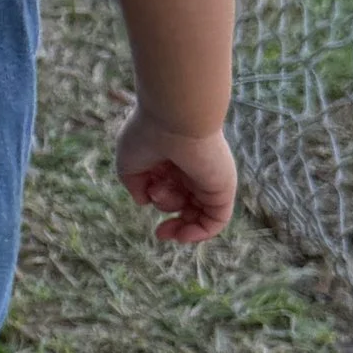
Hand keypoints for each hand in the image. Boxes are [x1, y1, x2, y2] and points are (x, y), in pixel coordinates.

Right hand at [115, 108, 236, 245]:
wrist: (174, 118)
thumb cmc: (148, 134)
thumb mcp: (129, 164)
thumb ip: (135, 185)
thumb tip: (145, 201)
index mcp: (174, 160)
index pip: (173, 188)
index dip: (160, 201)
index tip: (147, 202)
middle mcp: (194, 170)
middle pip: (187, 205)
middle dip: (171, 218)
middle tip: (159, 227)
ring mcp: (209, 180)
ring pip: (198, 214)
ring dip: (180, 223)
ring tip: (164, 208)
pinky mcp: (222, 188)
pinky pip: (217, 219)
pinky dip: (201, 233)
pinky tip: (183, 235)